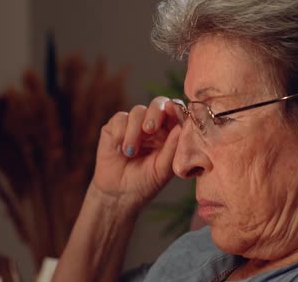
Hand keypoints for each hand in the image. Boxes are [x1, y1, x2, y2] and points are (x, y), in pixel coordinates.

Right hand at [91, 96, 182, 210]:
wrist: (119, 194)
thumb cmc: (145, 182)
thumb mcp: (163, 169)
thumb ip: (172, 148)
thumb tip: (182, 127)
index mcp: (170, 133)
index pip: (176, 112)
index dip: (175, 108)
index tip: (172, 110)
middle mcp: (153, 125)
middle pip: (158, 104)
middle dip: (154, 114)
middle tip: (150, 130)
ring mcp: (134, 125)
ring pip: (138, 111)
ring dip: (134, 131)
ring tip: (131, 152)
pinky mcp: (115, 127)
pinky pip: (120, 118)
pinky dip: (120, 132)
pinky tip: (120, 149)